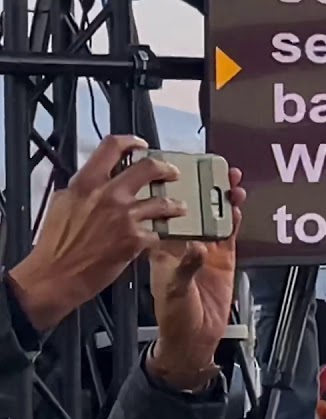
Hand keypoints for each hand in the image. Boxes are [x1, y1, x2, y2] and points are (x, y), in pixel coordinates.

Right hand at [8, 136, 184, 330]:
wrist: (55, 276)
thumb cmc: (56, 244)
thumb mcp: (63, 204)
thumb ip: (85, 188)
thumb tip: (99, 178)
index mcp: (87, 183)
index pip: (112, 147)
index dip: (131, 142)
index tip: (142, 146)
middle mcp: (109, 195)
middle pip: (149, 168)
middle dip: (166, 168)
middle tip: (172, 173)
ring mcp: (125, 217)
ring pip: (163, 202)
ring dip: (174, 205)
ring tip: (178, 208)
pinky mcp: (135, 239)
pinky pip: (158, 232)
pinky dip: (162, 234)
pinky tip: (165, 235)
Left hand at [147, 169, 245, 390]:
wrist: (196, 340)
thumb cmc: (174, 319)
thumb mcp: (176, 294)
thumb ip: (187, 269)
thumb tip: (199, 248)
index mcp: (164, 251)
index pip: (165, 214)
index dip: (172, 193)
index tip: (179, 174)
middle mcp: (184, 246)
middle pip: (193, 210)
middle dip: (202, 189)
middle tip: (213, 170)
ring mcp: (205, 251)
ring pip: (213, 217)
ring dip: (221, 199)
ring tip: (231, 181)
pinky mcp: (224, 259)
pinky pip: (230, 233)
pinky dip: (235, 218)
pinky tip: (239, 206)